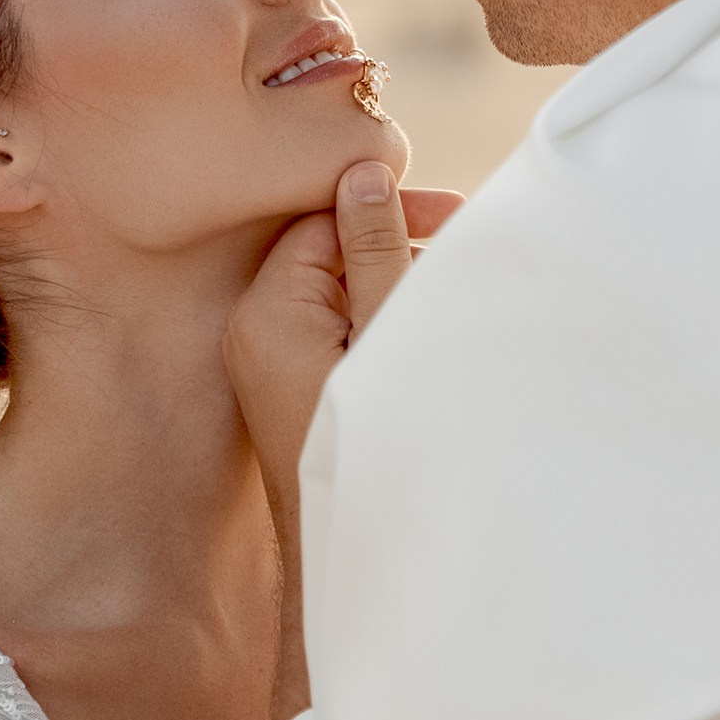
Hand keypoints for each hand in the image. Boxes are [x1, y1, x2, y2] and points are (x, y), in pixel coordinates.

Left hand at [226, 165, 461, 499]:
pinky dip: (376, 314)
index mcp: (267, 313)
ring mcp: (270, 363)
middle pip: (326, 253)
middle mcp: (255, 332)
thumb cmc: (377, 439)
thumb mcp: (384, 329)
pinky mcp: (291, 388)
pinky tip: (426, 316)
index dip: (385, 207)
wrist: (352, 547)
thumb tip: (361, 171)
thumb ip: (374, 248)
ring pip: (334, 290)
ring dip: (391, 276)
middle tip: (465, 232)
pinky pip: (332, 327)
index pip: (321, 222)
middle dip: (393, 239)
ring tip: (455, 278)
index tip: (453, 208)